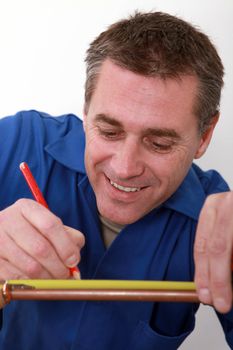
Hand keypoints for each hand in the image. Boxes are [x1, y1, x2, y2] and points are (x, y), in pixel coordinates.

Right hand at [0, 198, 84, 279]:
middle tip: (65, 275)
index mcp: (26, 208)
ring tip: (53, 279)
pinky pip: (17, 278)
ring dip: (47, 278)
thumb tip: (74, 259)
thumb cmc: (31, 234)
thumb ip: (68, 237)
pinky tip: (36, 281)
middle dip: (58, 267)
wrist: (0, 242)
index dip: (66, 246)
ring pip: (30, 266)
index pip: (51, 225)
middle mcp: (8, 220)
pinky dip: (31, 283)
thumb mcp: (48, 228)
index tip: (73, 260)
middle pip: (41, 248)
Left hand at [194, 192, 232, 312]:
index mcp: (212, 207)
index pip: (202, 245)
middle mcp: (226, 204)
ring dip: (229, 275)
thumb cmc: (232, 219)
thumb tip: (208, 280)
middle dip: (218, 280)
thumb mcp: (223, 226)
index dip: (202, 273)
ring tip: (230, 295)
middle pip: (217, 248)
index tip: (204, 294)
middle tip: (220, 303)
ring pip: (227, 248)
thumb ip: (215, 246)